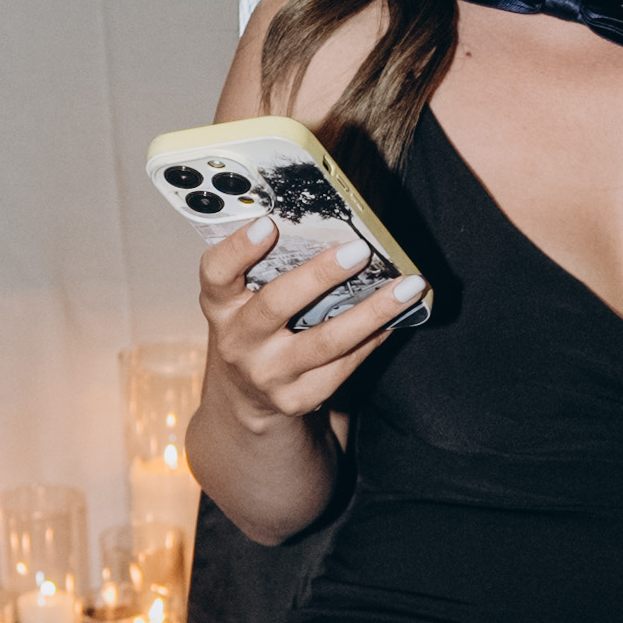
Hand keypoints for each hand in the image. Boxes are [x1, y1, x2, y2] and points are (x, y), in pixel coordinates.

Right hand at [196, 212, 420, 434]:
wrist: (246, 395)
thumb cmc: (255, 327)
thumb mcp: (242, 299)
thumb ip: (266, 269)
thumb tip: (333, 233)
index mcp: (220, 305)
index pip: (216, 272)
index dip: (239, 248)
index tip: (268, 224)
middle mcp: (236, 341)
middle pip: (275, 303)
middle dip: (320, 275)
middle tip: (360, 251)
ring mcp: (266, 374)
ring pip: (325, 341)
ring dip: (371, 312)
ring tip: (406, 288)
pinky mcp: (295, 399)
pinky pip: (343, 366)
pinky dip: (372, 339)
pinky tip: (394, 320)